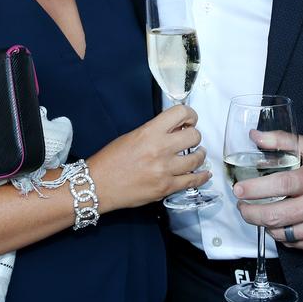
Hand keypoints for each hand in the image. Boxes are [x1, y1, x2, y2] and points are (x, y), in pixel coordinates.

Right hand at [88, 104, 209, 212]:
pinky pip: (193, 181)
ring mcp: (165, 170)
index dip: (190, 114)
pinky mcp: (166, 188)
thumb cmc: (111, 159)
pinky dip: (201, 176)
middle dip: (194, 135)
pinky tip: (203, 173)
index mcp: (150, 132)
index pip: (181, 113)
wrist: (99, 185)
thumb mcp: (132, 136)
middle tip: (190, 138)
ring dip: (199, 155)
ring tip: (196, 154)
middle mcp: (161, 148)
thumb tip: (175, 130)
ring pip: (197, 158)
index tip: (190, 119)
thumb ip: (154, 132)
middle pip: (194, 135)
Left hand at [232, 134, 302, 251]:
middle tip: (241, 206)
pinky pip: (296, 242)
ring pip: (284, 233)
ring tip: (258, 213)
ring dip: (265, 224)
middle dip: (251, 213)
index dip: (255, 189)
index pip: (280, 185)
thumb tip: (255, 136)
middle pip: (277, 215)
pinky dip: (282, 234)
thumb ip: (282, 141)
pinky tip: (280, 222)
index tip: (239, 189)